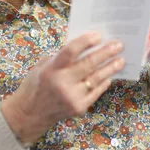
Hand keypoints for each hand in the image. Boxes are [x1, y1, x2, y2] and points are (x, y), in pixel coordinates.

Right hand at [1, 32, 124, 145]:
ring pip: (96, 79)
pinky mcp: (79, 108)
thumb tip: (84, 47)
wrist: (29, 114)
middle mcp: (62, 83)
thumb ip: (61, 58)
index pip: (71, 51)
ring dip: (110, 68)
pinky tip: (109, 76)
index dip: (85, 41)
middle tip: (118, 45)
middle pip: (88, 64)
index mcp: (51, 69)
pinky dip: (103, 83)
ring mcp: (72, 97)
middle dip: (105, 53)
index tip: (98, 35)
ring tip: (120, 60)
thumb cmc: (35, 85)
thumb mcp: (42, 67)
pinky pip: (96, 92)